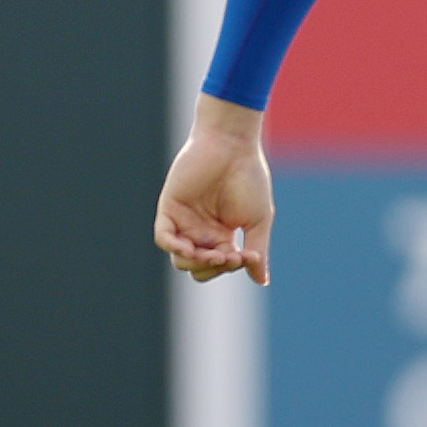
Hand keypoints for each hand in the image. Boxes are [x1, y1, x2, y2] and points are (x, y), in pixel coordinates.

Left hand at [156, 95, 273, 284]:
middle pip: (198, 268)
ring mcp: (184, 221)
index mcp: (222, 235)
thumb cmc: (249, 178)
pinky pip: (164, 238)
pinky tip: (190, 248)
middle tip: (230, 255)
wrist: (232, 146)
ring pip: (180, 259)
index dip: (232, 267)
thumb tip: (262, 281)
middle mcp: (201, 231)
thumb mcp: (258, 220)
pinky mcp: (169, 208)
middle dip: (214, 268)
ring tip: (215, 253)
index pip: (220, 265)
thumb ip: (258, 251)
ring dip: (197, 263)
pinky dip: (175, 248)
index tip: (248, 255)